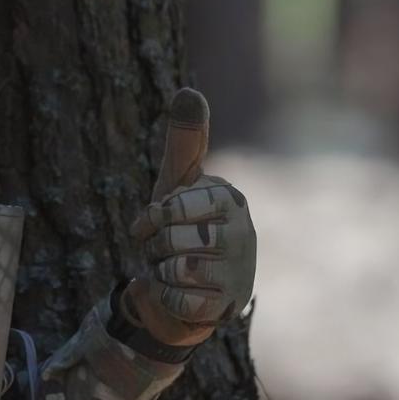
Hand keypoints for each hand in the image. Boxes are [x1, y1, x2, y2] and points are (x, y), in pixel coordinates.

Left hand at [122, 89, 255, 346]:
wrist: (180, 287)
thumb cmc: (180, 229)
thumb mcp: (176, 183)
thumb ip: (185, 141)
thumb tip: (190, 90)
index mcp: (230, 199)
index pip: (175, 206)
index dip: (154, 217)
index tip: (157, 220)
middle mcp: (244, 234)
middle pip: (175, 239)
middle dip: (157, 247)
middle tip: (166, 249)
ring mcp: (239, 273)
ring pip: (179, 270)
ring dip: (163, 272)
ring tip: (174, 270)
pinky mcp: (228, 308)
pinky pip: (181, 301)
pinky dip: (168, 298)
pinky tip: (180, 294)